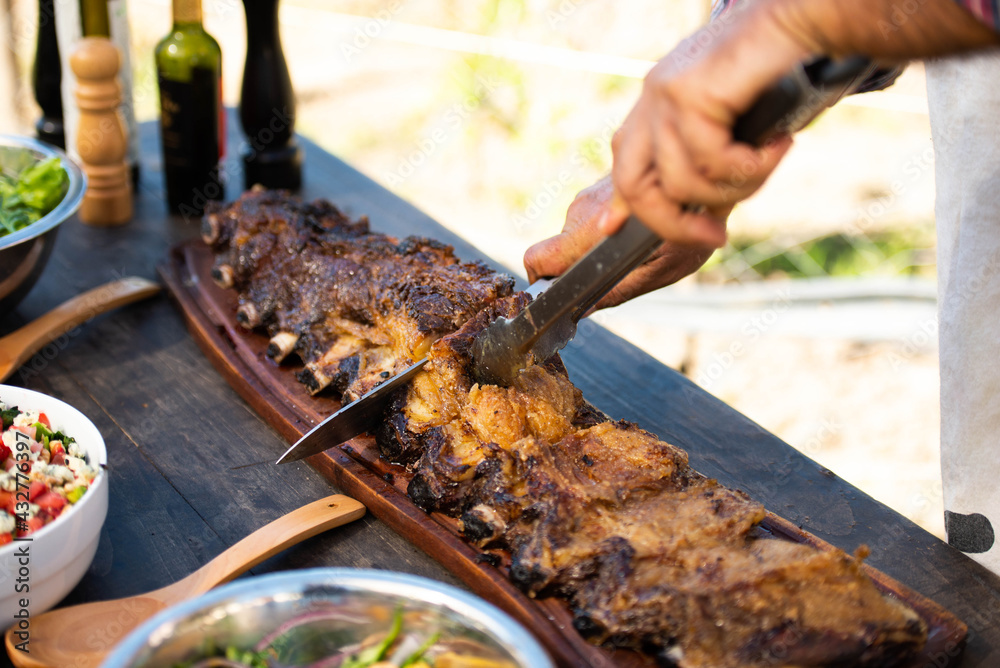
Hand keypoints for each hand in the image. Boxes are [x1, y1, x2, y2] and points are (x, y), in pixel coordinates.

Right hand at [523, 175, 718, 309]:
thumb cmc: (693, 220)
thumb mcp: (659, 270)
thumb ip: (617, 290)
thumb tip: (581, 308)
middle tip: (624, 269)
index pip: (539, 258)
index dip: (541, 281)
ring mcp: (589, 192)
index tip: (561, 293)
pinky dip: (611, 228)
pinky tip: (643, 225)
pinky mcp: (599, 185)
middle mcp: (582, 208)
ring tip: (641, 243)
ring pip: (577, 233)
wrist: (707, 168)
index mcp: (590, 232)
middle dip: (583, 266)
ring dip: (601, 246)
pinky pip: (592, 216)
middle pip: (560, 250)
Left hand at [605, 2, 805, 247]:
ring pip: (681, 183)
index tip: (617, 231)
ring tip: (770, 162)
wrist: (805, 16)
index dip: (622, 205)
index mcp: (657, 103)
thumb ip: (707, 154)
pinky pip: (711, 161)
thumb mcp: (733, 121)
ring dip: (735, 189)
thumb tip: (694, 203)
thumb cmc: (779, 69)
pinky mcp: (690, 93)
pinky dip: (751, 166)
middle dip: (674, 225)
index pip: (625, 165)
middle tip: (716, 236)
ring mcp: (666, 94)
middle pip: (634, 186)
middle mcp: (653, 97)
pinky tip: (778, 145)